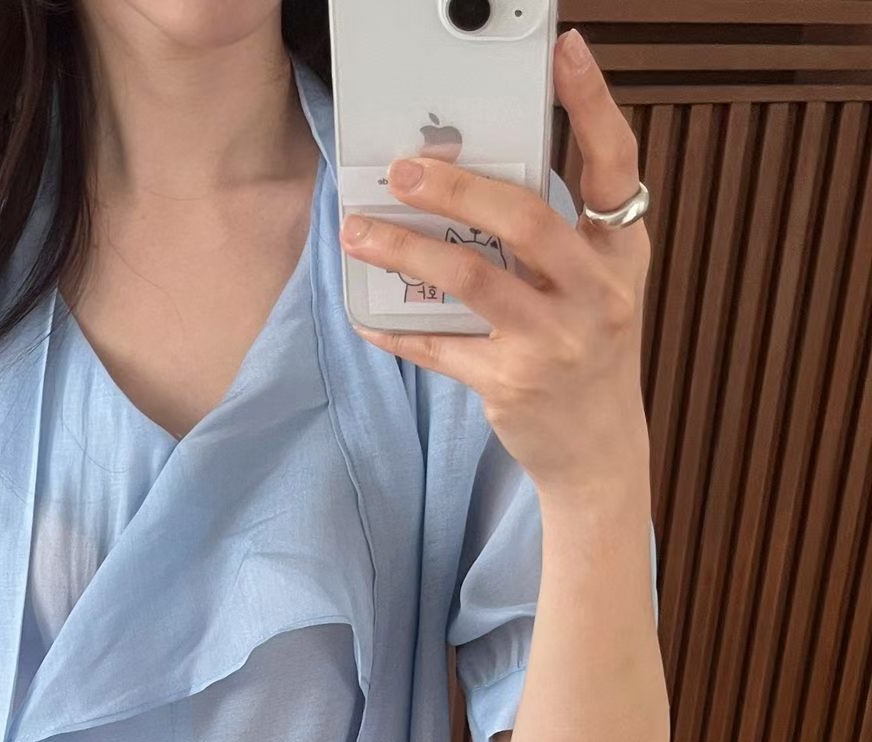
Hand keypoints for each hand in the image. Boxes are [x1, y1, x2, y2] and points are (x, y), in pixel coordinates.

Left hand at [338, 27, 650, 495]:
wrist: (599, 450)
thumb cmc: (588, 351)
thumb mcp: (594, 285)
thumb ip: (554, 236)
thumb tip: (473, 179)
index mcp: (620, 253)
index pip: (614, 165)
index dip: (593, 105)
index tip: (566, 52)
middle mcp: (594, 294)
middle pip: (523, 219)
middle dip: (457, 187)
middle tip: (403, 168)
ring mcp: (553, 342)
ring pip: (471, 279)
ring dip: (407, 249)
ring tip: (360, 230)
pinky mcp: (510, 384)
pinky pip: (441, 347)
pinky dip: (398, 329)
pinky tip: (365, 312)